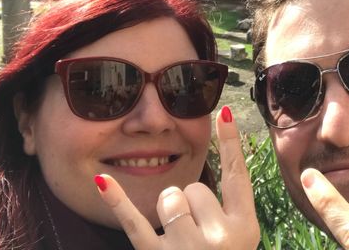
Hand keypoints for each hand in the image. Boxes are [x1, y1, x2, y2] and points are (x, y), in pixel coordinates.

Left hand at [95, 106, 259, 249]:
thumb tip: (195, 180)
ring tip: (178, 243)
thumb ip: (224, 212)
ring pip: (170, 197)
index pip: (238, 175)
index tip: (223, 112)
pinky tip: (102, 180)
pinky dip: (117, 201)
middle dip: (190, 205)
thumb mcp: (237, 244)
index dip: (230, 142)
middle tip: (196, 237)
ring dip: (168, 213)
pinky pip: (134, 222)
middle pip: (195, 188)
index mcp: (246, 230)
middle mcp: (221, 238)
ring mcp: (188, 248)